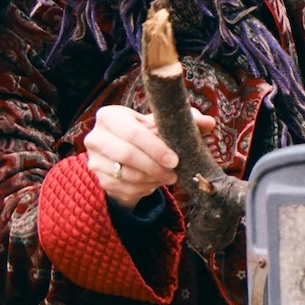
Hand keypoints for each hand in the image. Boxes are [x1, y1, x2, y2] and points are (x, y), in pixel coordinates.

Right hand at [84, 104, 214, 208]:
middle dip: (155, 167)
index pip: (133, 133)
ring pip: (127, 175)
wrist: (126, 157)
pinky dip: (144, 188)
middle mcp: (95, 137)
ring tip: (167, 177)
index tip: (175, 159)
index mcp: (109, 116)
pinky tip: (153, 183)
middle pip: (128, 155)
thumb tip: (209, 122)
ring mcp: (94, 161)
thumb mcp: (163, 125)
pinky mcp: (100, 181)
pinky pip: (125, 189)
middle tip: (174, 174)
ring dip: (152, 179)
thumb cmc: (147, 135)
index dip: (156, 148)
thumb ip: (187, 121)